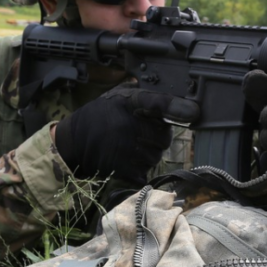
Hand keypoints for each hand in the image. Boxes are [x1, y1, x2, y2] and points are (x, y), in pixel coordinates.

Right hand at [55, 84, 199, 184]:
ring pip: (155, 156)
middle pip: (164, 137)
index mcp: (129, 102)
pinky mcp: (122, 167)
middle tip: (140, 134)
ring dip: (148, 154)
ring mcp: (126, 147)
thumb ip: (143, 95)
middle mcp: (129, 124)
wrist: (72, 141)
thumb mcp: (118, 96)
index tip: (194, 112)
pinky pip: (144, 172)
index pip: (159, 103)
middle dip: (158, 138)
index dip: (177, 107)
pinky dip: (139, 170)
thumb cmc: (99, 115)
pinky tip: (127, 160)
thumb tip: (177, 96)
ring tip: (130, 147)